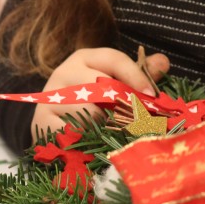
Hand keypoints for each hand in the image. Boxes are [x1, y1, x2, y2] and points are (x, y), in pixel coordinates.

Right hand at [31, 47, 169, 142]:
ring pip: (88, 111)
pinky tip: (95, 145)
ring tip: (116, 135)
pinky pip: (72, 132)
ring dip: (107, 126)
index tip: (153, 95)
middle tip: (139, 122)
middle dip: (124, 106)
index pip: (114, 59)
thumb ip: (138, 74)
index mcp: (85, 58)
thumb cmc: (93, 102)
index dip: (136, 76)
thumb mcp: (113, 82)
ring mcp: (50, 97)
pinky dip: (88, 140)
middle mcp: (64, 72)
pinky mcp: (40, 121)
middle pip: (102, 86)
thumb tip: (163, 62)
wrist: (53, 125)